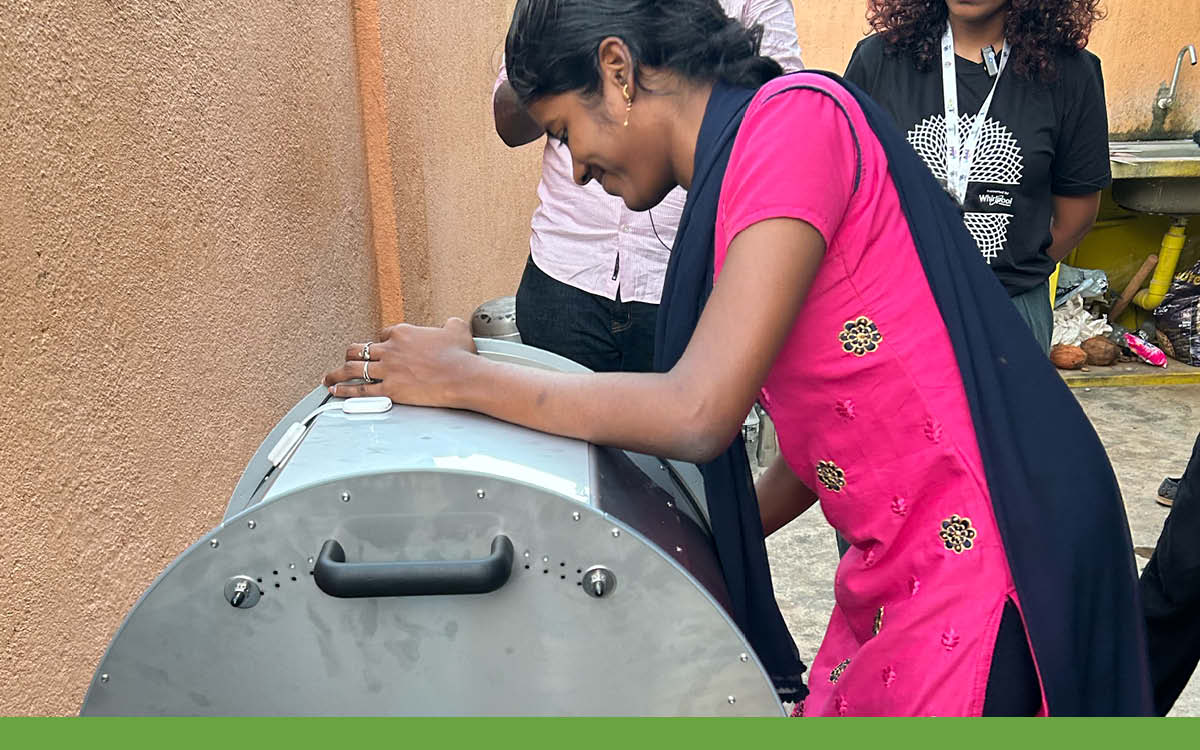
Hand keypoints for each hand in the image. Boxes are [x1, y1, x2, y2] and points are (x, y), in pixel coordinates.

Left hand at [323, 318, 478, 406]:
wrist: (461, 377)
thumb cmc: (461, 356)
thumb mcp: (457, 330)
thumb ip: (449, 325)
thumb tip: (451, 324)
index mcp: (404, 333)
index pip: (383, 334)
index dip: (381, 342)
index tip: (380, 348)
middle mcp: (391, 349)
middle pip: (361, 348)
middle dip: (351, 353)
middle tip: (347, 358)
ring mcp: (388, 370)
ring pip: (354, 367)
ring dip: (338, 372)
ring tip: (329, 377)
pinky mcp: (389, 389)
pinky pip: (361, 389)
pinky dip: (345, 390)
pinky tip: (337, 391)